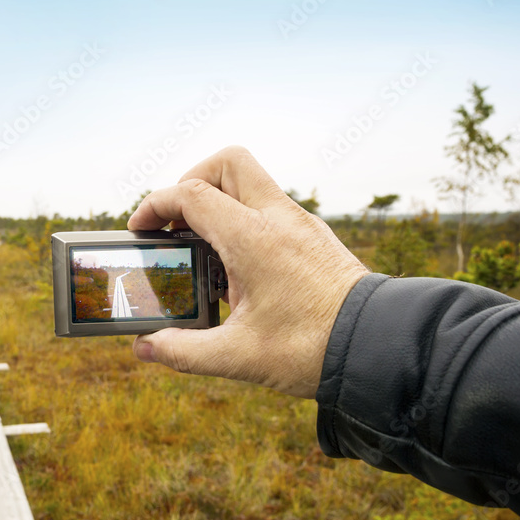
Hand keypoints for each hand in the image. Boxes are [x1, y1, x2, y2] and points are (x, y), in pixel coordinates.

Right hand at [127, 146, 368, 397]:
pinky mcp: (313, 237)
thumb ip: (184, 352)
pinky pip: (269, 208)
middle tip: (176, 222)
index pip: (191, 194)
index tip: (140, 229)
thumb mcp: (239, 357)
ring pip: (251, 182)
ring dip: (218, 201)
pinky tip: (237, 269)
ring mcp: (300, 224)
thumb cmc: (313, 349)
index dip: (155, 204)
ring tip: (202, 249)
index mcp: (253, 238)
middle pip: (226, 163)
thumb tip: (145, 348)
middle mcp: (278, 219)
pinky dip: (243, 221)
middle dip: (191, 181)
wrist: (378, 346)